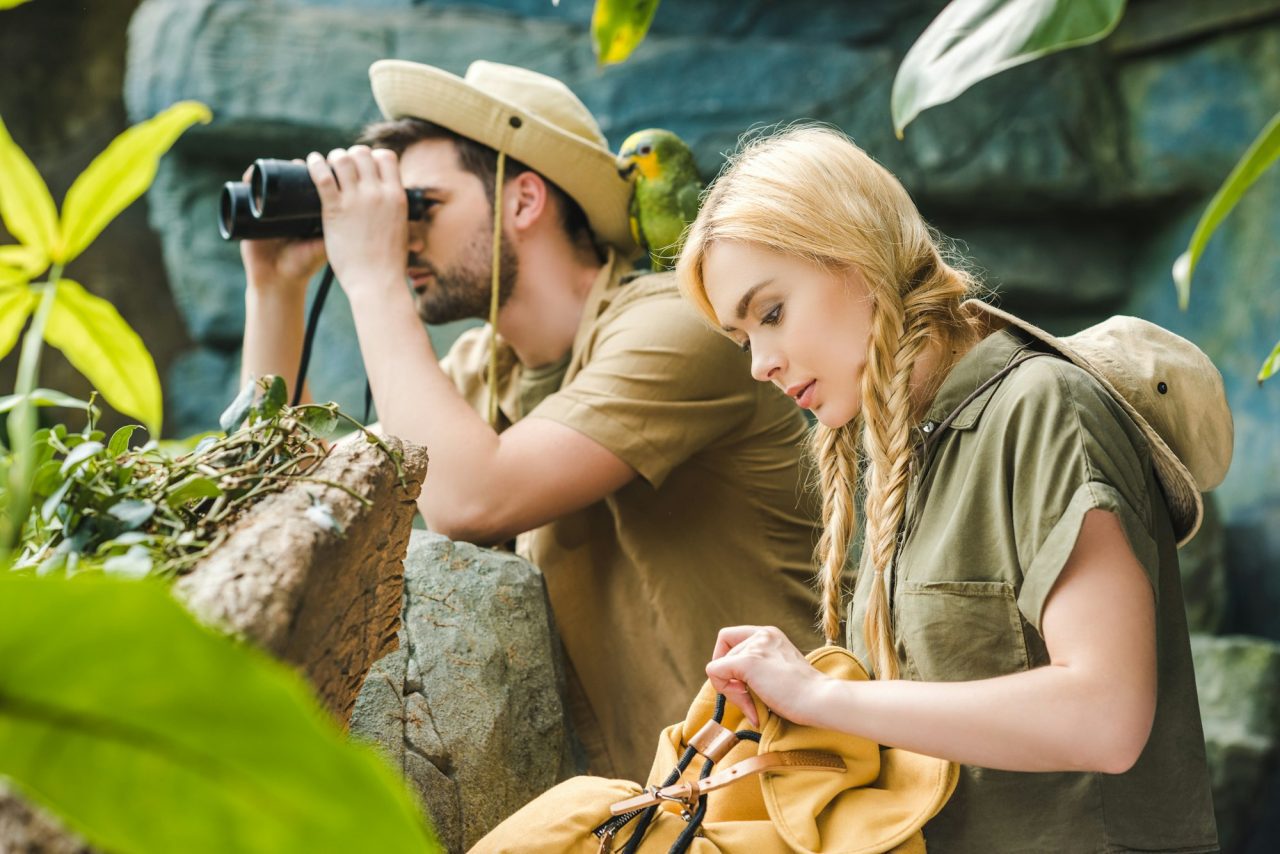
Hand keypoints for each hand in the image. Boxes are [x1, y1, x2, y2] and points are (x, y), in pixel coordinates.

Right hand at [239, 160, 326, 295]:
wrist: (277, 281)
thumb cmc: (302, 265)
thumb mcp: (321, 247)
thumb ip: (337, 235)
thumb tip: (358, 218)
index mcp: (302, 211)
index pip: (308, 184)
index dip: (315, 173)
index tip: (322, 166)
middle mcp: (284, 207)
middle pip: (288, 179)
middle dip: (293, 168)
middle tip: (300, 164)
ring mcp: (265, 209)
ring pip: (266, 183)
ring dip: (270, 170)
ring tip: (279, 168)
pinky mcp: (247, 215)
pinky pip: (244, 193)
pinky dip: (247, 181)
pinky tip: (251, 174)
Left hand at [306, 145, 407, 295]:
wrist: (377, 283)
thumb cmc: (389, 264)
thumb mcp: (401, 230)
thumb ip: (397, 214)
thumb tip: (396, 210)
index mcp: (397, 196)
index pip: (386, 157)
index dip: (373, 156)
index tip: (364, 165)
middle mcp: (378, 192)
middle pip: (362, 153)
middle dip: (350, 155)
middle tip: (341, 166)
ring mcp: (356, 200)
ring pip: (342, 159)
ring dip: (332, 158)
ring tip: (325, 164)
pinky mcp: (335, 209)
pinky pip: (322, 176)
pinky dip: (315, 165)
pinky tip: (310, 163)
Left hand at [705, 626, 828, 727]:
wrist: (820, 700)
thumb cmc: (804, 695)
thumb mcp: (777, 671)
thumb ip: (756, 669)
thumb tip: (727, 682)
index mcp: (769, 634)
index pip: (729, 640)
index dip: (729, 663)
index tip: (744, 684)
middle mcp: (761, 634)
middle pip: (723, 655)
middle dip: (732, 684)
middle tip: (752, 703)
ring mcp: (755, 646)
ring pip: (718, 667)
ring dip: (733, 694)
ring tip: (755, 707)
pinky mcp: (749, 662)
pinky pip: (715, 672)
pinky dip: (726, 693)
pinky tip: (750, 706)